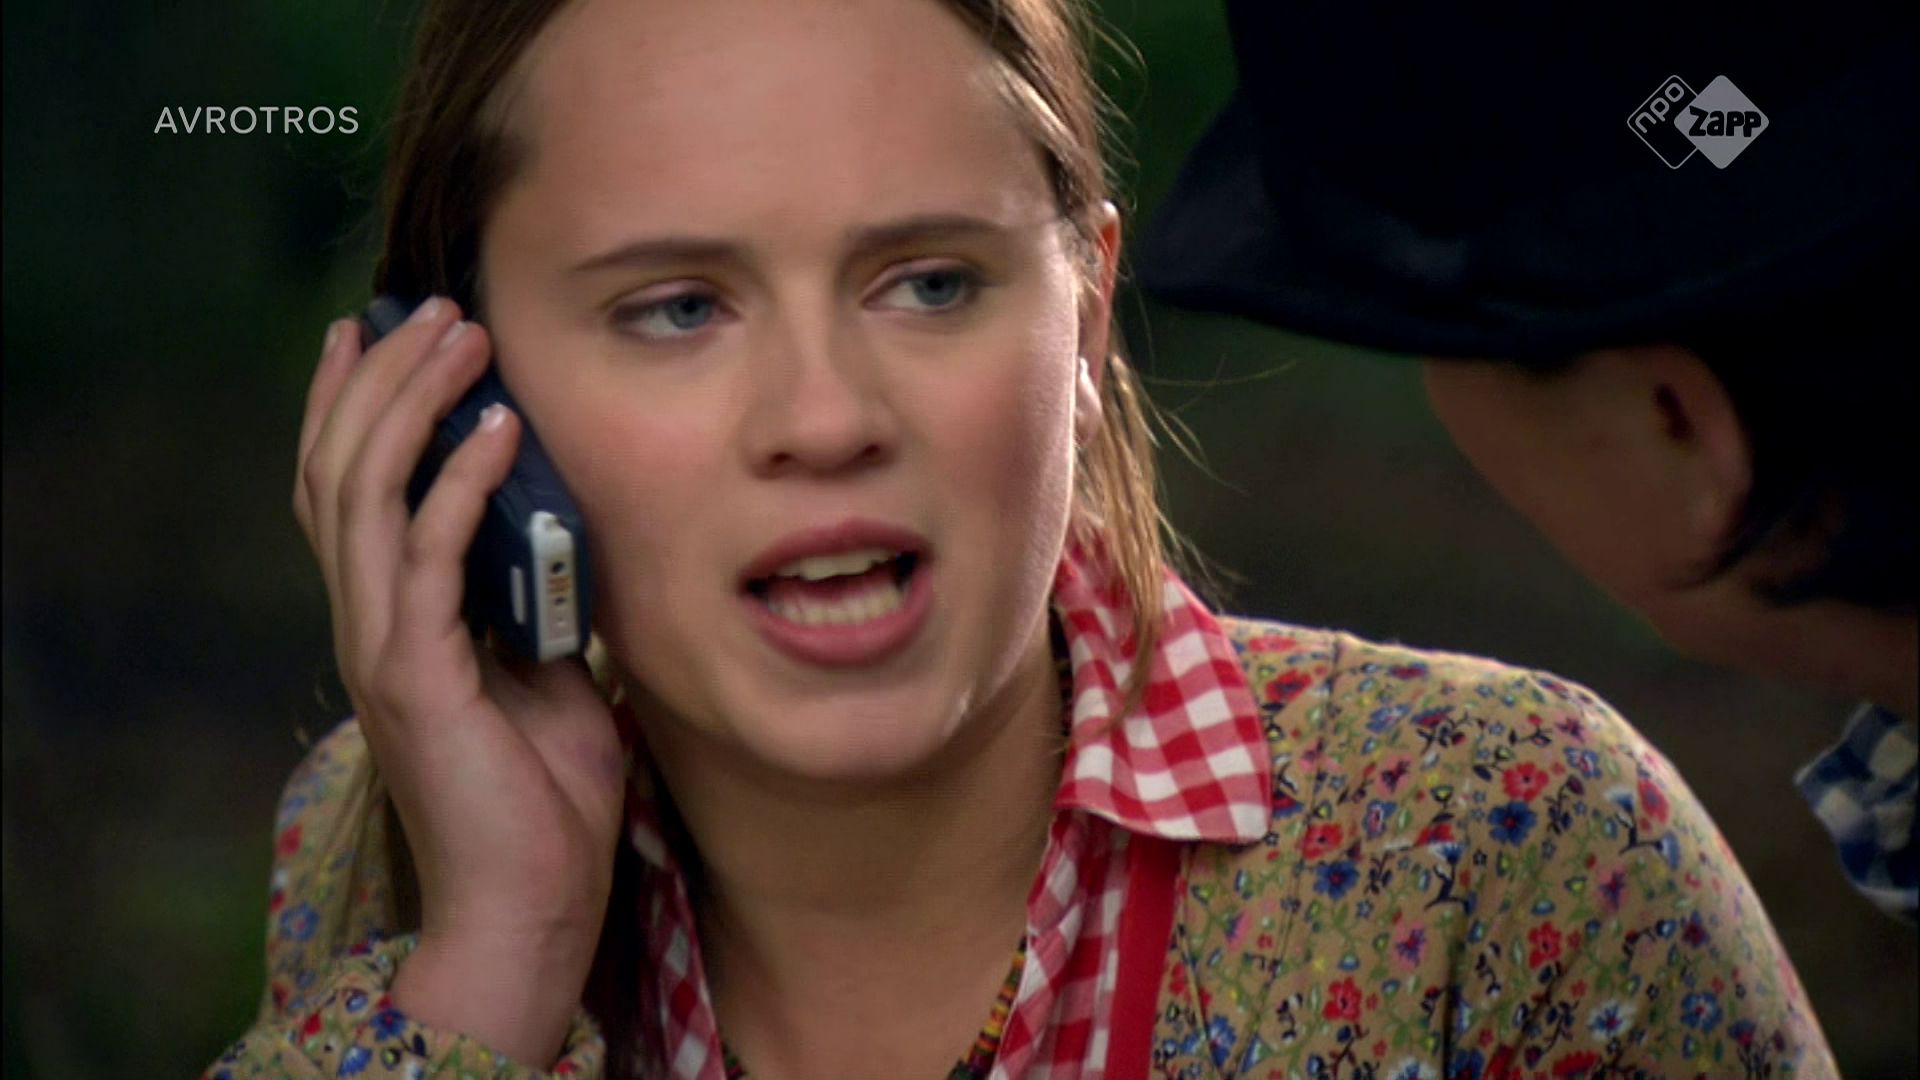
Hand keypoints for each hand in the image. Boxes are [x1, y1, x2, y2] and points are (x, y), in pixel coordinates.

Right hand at [293, 299, 625, 1062]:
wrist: (531, 900)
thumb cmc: (543, 793)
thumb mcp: (548, 668)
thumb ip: (536, 599)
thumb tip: (568, 532)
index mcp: (392, 616)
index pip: (348, 486)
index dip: (352, 403)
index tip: (377, 327)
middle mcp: (368, 620)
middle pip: (338, 469)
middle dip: (380, 378)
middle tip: (431, 307)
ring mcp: (381, 645)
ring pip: (363, 493)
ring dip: (409, 404)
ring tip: (457, 336)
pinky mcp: (414, 674)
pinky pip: (426, 554)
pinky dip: (459, 482)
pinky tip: (497, 426)